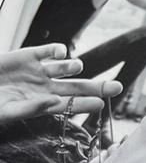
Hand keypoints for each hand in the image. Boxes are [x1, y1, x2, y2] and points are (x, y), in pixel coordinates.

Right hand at [0, 44, 122, 122]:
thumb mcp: (8, 111)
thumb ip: (31, 108)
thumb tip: (55, 102)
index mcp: (43, 104)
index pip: (72, 106)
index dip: (88, 105)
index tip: (102, 104)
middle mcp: (45, 88)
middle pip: (78, 88)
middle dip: (98, 87)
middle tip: (118, 86)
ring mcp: (38, 71)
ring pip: (65, 68)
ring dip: (73, 66)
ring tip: (76, 66)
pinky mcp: (28, 56)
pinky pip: (49, 51)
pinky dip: (57, 51)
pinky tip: (60, 53)